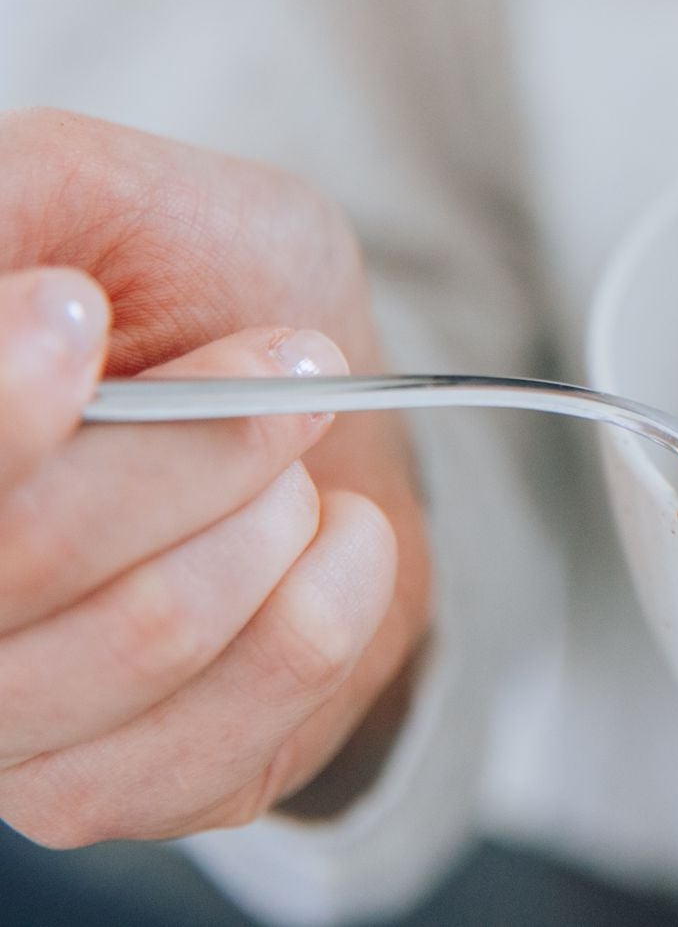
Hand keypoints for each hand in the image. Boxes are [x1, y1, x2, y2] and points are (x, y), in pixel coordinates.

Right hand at [0, 109, 428, 845]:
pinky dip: (329, 600)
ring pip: (143, 633)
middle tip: (282, 368)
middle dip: (193, 443)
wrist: (323, 435)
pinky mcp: (88, 791)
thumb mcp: (132, 200)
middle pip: (27, 552)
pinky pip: (235, 714)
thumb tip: (5, 286)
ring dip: (267, 518)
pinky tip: (333, 542)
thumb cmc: (219, 303)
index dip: (2, 411)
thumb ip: (24, 197)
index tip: (77, 311)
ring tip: (296, 458)